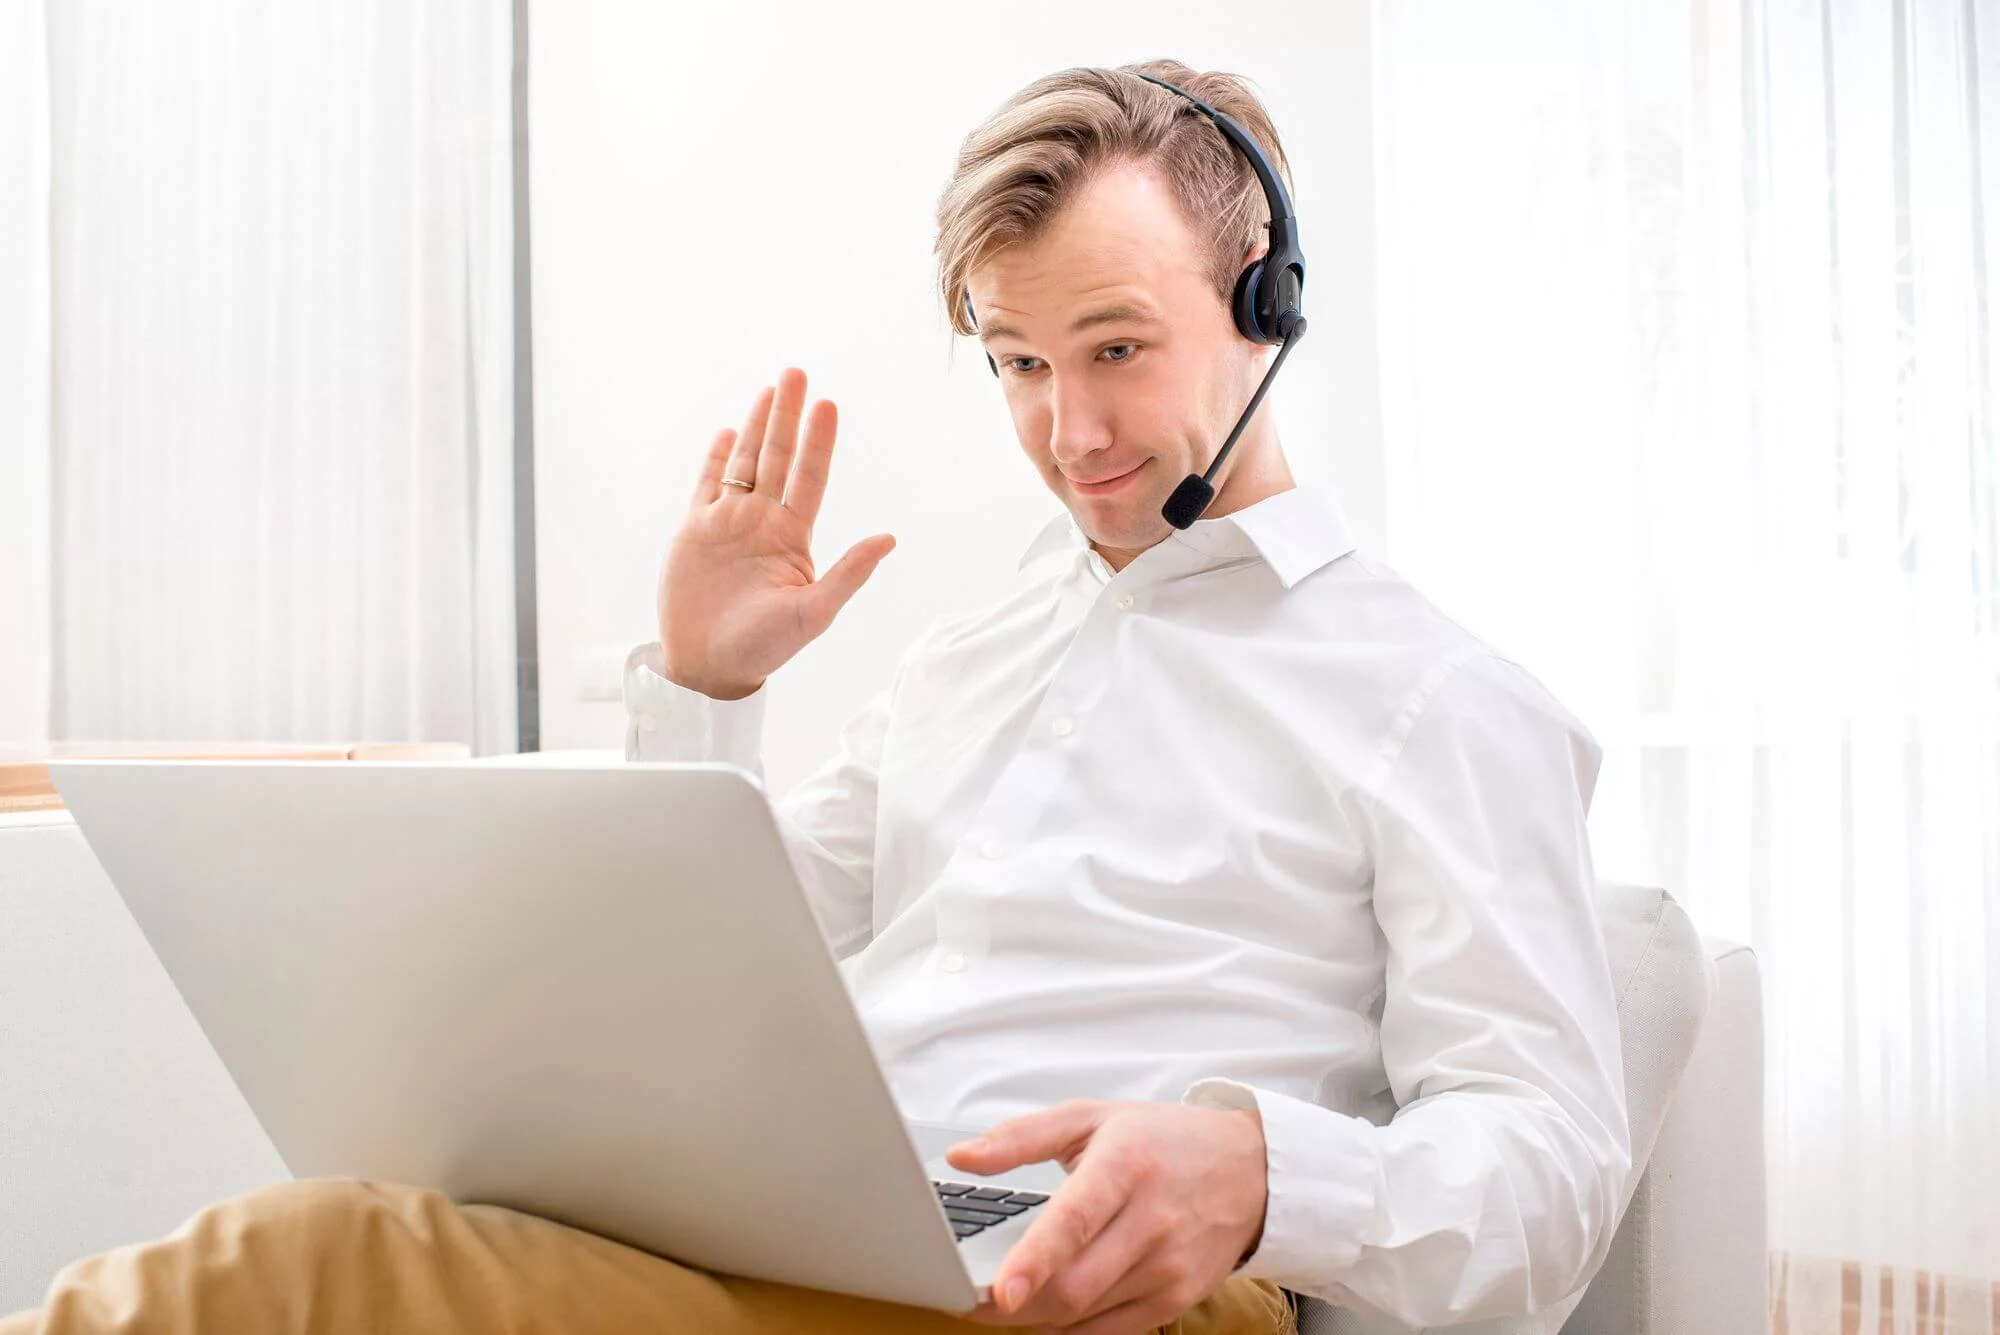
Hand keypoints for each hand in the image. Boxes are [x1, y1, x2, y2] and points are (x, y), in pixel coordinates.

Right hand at [657, 367, 895, 699]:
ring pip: (745, 463)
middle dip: (787, 417)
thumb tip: (889, 539)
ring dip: (757, 427)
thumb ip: (848, 573)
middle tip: (797, 374)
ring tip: (770, 390)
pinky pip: (707, 485)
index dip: (818, 442)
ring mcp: (728, 524)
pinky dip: (717, 458)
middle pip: (778, 458)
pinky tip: (728, 433)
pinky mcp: (694, 531)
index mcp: (792, 538)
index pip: (809, 478)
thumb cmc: (763, 648)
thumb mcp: (813, 612)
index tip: (828, 406)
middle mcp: (762, 523)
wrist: (708, 665)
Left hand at [948, 1099, 1268, 1334]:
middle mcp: (1151, 1221)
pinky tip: (1050, 1309)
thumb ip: (1020, 1137)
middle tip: (968, 1300)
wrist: (1251, 1171)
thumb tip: (962, 1157)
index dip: (1035, 1261)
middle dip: (1016, 1304)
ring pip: (1086, 1314)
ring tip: (1006, 1298)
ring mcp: (1168, 1267)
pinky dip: (1071, 1327)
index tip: (1001, 1291)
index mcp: (1125, 1167)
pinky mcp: (1178, 1299)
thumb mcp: (1092, 1118)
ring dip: (1037, 1316)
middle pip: (1074, 1286)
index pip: (1074, 1221)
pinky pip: (1111, 1331)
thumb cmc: (1162, 1140)